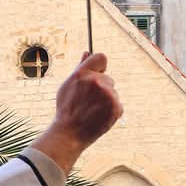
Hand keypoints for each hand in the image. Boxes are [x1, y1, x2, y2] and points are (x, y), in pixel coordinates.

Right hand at [32, 53, 122, 173]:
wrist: (69, 133)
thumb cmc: (66, 109)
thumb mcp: (68, 85)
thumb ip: (80, 68)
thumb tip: (87, 52)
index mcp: (83, 73)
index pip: (101, 57)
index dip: (100, 66)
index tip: (97, 74)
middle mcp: (96, 81)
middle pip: (108, 78)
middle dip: (102, 88)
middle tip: (89, 102)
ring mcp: (107, 94)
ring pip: (113, 92)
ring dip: (107, 101)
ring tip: (93, 111)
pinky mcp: (116, 107)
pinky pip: (118, 105)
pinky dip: (112, 111)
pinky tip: (99, 117)